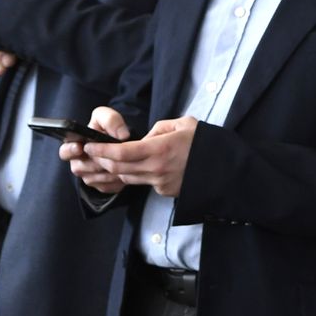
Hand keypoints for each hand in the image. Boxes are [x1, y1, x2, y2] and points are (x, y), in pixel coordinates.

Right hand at [60, 106, 131, 194]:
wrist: (128, 144)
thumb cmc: (112, 129)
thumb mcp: (109, 118)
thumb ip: (111, 120)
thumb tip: (121, 135)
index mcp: (75, 145)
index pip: (65, 151)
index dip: (70, 151)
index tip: (80, 147)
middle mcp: (78, 162)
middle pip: (78, 168)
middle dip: (93, 162)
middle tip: (105, 157)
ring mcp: (89, 175)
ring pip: (93, 178)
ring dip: (106, 171)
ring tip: (121, 163)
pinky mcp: (101, 185)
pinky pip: (105, 186)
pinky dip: (115, 180)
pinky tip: (125, 172)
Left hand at [82, 114, 197, 196]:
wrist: (225, 168)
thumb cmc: (205, 142)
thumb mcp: (184, 124)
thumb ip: (159, 128)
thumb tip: (145, 138)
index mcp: (159, 149)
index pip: (120, 153)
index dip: (101, 150)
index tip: (90, 145)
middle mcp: (156, 168)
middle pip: (118, 168)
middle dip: (101, 161)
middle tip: (93, 153)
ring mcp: (160, 182)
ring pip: (127, 177)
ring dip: (116, 170)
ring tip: (110, 160)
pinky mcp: (165, 191)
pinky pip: (144, 183)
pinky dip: (138, 175)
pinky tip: (141, 167)